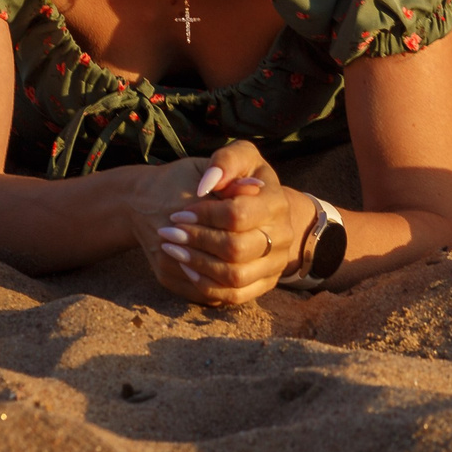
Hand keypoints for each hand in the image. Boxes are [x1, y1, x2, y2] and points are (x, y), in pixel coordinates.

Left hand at [130, 141, 312, 303]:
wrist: (259, 210)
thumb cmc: (240, 180)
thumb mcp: (240, 157)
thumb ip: (227, 161)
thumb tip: (209, 184)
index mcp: (277, 202)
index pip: (238, 215)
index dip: (204, 215)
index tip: (179, 213)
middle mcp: (282, 236)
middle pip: (236, 248)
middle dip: (197, 241)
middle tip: (168, 233)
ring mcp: (275, 263)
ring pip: (234, 275)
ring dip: (198, 264)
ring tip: (173, 249)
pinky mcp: (263, 284)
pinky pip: (234, 295)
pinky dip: (206, 284)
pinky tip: (187, 267)